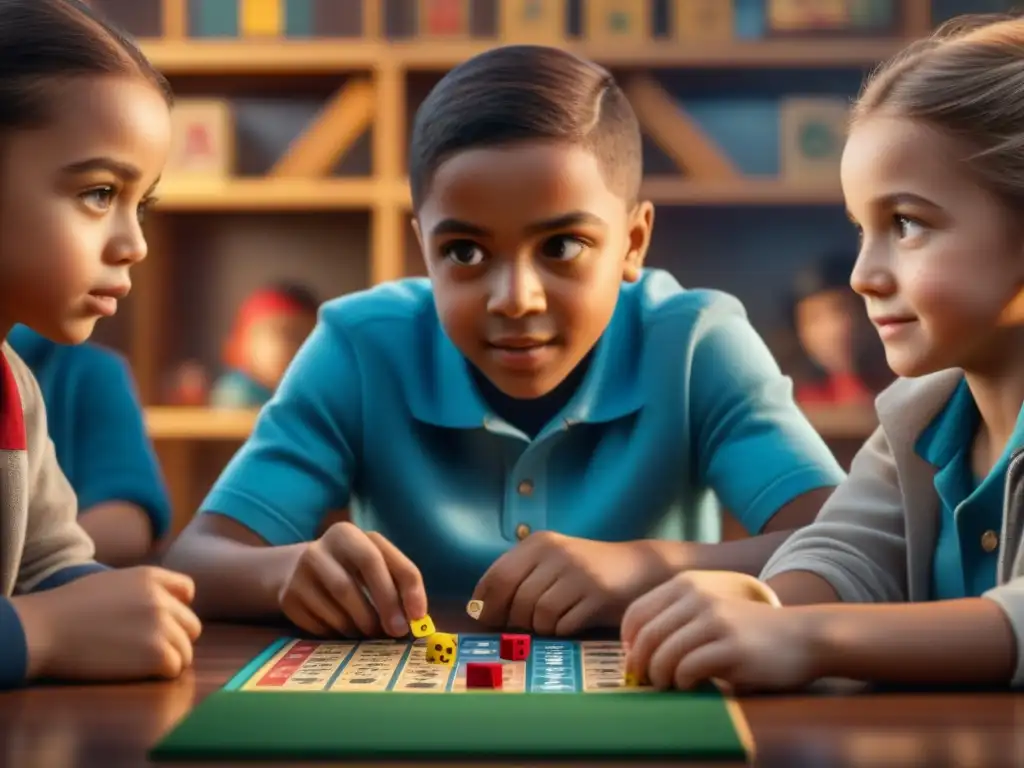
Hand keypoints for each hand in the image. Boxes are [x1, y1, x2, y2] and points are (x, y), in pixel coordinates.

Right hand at [12, 566, 201, 681]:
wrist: (45, 630)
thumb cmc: (69, 609)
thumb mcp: (113, 583)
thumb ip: (144, 590)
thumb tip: (169, 605)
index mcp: (151, 577)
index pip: (187, 590)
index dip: (177, 608)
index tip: (162, 622)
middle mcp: (162, 599)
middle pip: (191, 626)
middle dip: (175, 639)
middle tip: (148, 651)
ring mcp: (162, 626)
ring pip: (186, 650)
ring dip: (168, 660)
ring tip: (140, 665)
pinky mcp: (156, 654)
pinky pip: (174, 668)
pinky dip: (161, 674)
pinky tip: (139, 673)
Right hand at [279, 522, 426, 638]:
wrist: (294, 569)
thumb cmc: (348, 567)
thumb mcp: (371, 562)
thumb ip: (395, 582)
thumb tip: (417, 618)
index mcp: (348, 534)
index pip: (380, 558)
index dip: (404, 587)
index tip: (419, 615)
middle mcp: (321, 548)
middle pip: (354, 581)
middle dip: (383, 608)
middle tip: (397, 631)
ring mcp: (300, 572)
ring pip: (338, 607)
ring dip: (361, 625)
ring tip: (372, 631)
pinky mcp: (289, 597)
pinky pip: (321, 625)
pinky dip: (340, 633)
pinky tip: (347, 630)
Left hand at [471, 532, 657, 635]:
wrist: (641, 568)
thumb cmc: (588, 571)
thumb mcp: (552, 563)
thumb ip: (519, 578)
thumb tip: (480, 611)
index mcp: (539, 543)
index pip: (497, 576)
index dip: (486, 603)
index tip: (486, 620)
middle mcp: (556, 553)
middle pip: (516, 599)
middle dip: (515, 620)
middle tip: (525, 626)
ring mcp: (577, 573)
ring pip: (538, 615)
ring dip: (542, 627)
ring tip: (554, 622)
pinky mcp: (597, 594)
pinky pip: (563, 625)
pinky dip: (562, 631)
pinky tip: (573, 622)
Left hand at [621, 571, 818, 692]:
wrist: (802, 636)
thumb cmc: (748, 631)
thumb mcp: (708, 611)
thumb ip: (676, 620)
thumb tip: (633, 652)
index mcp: (686, 585)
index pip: (636, 613)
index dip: (628, 642)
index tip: (634, 661)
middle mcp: (697, 597)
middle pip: (646, 636)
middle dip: (640, 665)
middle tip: (647, 681)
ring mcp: (715, 620)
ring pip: (664, 654)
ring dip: (661, 677)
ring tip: (670, 685)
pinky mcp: (732, 646)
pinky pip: (689, 668)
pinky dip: (684, 682)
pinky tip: (693, 685)